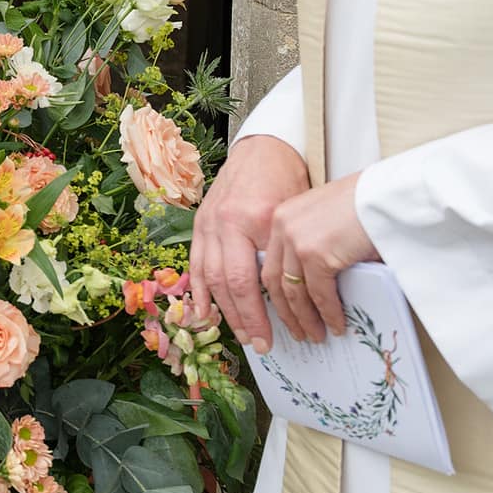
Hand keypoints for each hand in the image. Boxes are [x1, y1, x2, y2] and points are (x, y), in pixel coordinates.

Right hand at [189, 134, 309, 353]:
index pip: (252, 280)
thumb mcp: (295, 215)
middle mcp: (225, 222)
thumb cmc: (289, 180)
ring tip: (237, 334)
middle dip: (243, 319)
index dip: (261, 314)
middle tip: (259, 345)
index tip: (275, 338)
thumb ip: (287, 252)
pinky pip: (197, 261)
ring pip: (210, 276)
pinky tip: (204, 312)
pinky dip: (199, 289)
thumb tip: (295, 297)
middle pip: (228, 283)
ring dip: (222, 310)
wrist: (266, 147)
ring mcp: (208, 221)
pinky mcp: (201, 221)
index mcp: (254, 219)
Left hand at [262, 172, 380, 345]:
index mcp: (282, 217)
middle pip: (274, 281)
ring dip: (305, 319)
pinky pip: (320, 295)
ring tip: (316, 335)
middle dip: (284, 313)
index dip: (274, 292)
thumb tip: (316, 283)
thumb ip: (314, 245)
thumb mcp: (327, 220)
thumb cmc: (366, 202)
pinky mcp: (317, 254)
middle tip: (295, 332)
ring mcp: (297, 241)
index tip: (279, 312)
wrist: (387, 193)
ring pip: (294, 293)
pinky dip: (329, 314)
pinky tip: (336, 325)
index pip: (271, 263)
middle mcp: (283, 227)